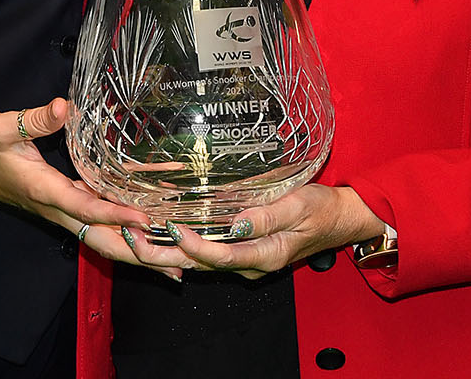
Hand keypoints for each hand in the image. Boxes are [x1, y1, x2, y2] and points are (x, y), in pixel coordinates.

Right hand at [0, 98, 170, 260]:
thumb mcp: (5, 128)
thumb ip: (35, 119)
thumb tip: (63, 107)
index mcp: (46, 191)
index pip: (84, 209)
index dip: (114, 215)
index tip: (144, 219)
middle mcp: (59, 210)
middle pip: (103, 242)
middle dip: (141, 254)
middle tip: (180, 259)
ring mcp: (66, 214)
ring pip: (106, 243)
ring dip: (143, 255)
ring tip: (181, 264)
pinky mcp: (71, 210)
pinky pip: (104, 231)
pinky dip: (132, 240)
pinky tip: (157, 242)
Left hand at [126, 184, 384, 278]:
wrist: (339, 219)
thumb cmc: (321, 209)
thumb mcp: (299, 205)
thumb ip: (267, 216)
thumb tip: (236, 225)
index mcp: (265, 255)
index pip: (220, 257)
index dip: (193, 245)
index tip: (172, 228)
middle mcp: (250, 263)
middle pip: (200, 265)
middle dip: (163, 254)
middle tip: (132, 236)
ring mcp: (245, 259)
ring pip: (199, 261)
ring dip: (167, 250)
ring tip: (135, 233)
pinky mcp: (242, 250)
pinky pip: (208, 253)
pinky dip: (183, 245)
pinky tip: (163, 232)